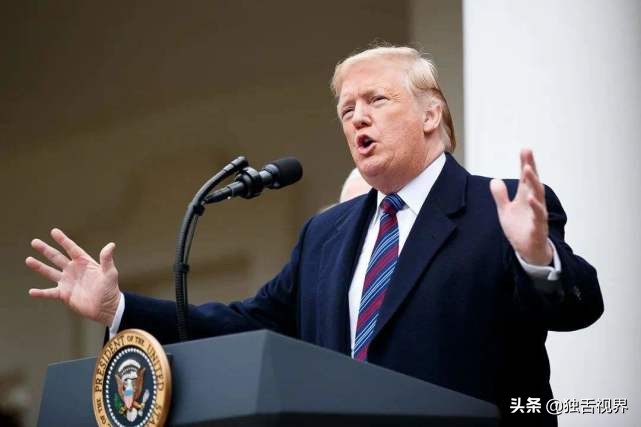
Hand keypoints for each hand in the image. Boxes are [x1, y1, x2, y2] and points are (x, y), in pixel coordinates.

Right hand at [25, 228, 120, 326]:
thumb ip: (106, 259)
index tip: (53, 231)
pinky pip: (50, 293)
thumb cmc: (110, 289)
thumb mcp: (109, 273)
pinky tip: (32, 291)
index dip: (63, 240)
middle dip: (46, 250)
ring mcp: (67, 282)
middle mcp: (73, 270)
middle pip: (57, 257)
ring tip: (28, 260)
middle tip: (34, 242)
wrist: (107, 307)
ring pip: (50, 272)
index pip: (71, 249)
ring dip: (39, 267)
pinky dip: (41, 293)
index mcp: (84, 262)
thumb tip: (111, 245)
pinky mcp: (64, 294)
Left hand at [490, 149, 553, 265]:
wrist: (529, 250)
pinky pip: (538, 218)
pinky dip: (535, 208)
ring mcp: (537, 216)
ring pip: (538, 198)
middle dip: (531, 170)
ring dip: (533, 184)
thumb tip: (494, 180)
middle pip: (534, 184)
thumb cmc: (520, 228)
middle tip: (527, 157)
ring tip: (528, 171)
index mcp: (526, 198)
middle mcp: (534, 204)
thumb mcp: (505, 211)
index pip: (526, 179)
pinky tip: (531, 199)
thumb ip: (500, 196)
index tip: (525, 150)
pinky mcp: (537, 229)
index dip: (526, 164)